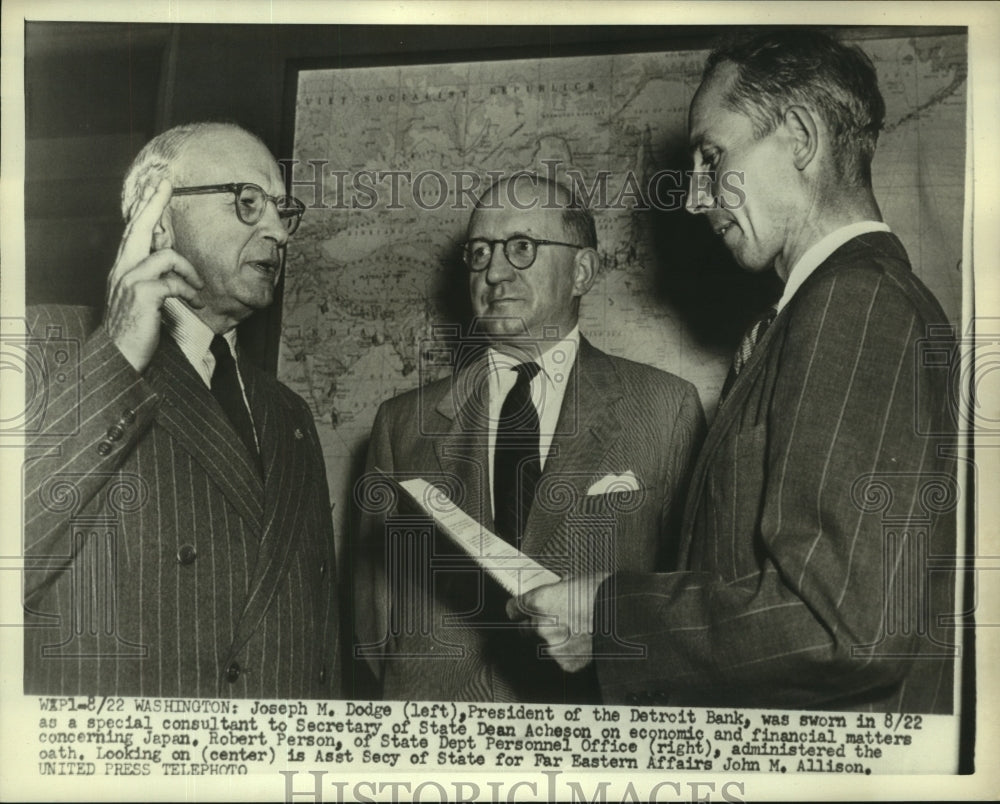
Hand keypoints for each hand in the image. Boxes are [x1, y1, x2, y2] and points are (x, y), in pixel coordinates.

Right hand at [103, 179, 203, 371]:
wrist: (119, 357)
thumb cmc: (135, 331)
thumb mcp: (143, 300)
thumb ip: (155, 279)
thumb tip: (175, 266)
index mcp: (123, 269)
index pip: (134, 232)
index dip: (145, 208)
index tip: (156, 187)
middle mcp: (122, 270)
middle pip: (139, 228)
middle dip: (153, 203)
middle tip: (165, 184)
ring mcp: (130, 280)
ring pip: (166, 256)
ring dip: (188, 271)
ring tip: (198, 289)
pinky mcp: (142, 294)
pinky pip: (172, 282)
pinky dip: (188, 291)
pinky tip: (194, 302)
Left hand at [506, 572, 609, 671]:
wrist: (628, 618)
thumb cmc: (605, 595)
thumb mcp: (578, 580)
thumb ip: (558, 588)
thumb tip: (556, 589)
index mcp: (539, 602)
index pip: (513, 609)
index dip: (520, 608)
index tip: (524, 609)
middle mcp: (541, 627)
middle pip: (524, 629)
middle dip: (535, 625)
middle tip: (554, 620)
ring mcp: (553, 648)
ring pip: (543, 646)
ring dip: (552, 640)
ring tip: (574, 631)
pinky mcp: (567, 664)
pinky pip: (560, 658)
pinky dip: (568, 653)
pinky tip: (583, 643)